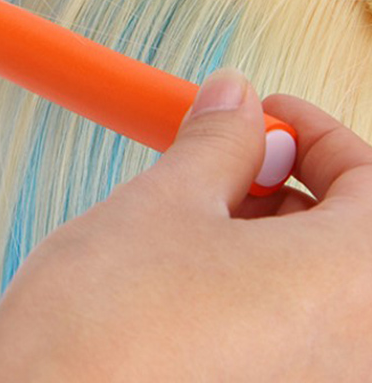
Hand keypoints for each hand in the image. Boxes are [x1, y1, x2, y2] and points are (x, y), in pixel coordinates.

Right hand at [0, 68, 371, 381]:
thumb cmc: (104, 324)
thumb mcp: (164, 202)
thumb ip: (219, 142)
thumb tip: (235, 99)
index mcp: (350, 285)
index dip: (317, 133)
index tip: (267, 113)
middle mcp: (354, 352)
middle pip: (351, 237)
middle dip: (289, 183)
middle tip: (222, 161)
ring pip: (318, 288)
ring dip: (269, 236)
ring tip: (194, 218)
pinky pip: (293, 335)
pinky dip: (258, 290)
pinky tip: (191, 277)